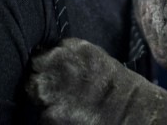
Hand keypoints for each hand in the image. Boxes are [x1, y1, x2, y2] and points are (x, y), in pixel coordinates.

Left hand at [27, 37, 166, 123]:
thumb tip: (53, 64)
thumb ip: (74, 60)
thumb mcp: (99, 62)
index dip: (49, 64)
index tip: (56, 73)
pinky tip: (68, 117)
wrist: (134, 114)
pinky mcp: (49, 115)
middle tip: (56, 91)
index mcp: (74, 47)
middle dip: (40, 78)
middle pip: (33, 67)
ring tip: (64, 106)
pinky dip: (50, 118)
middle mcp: (58, 63)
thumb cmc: (121, 89)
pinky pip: (40, 116)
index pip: (46, 51)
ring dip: (42, 98)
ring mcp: (51, 89)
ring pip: (32, 92)